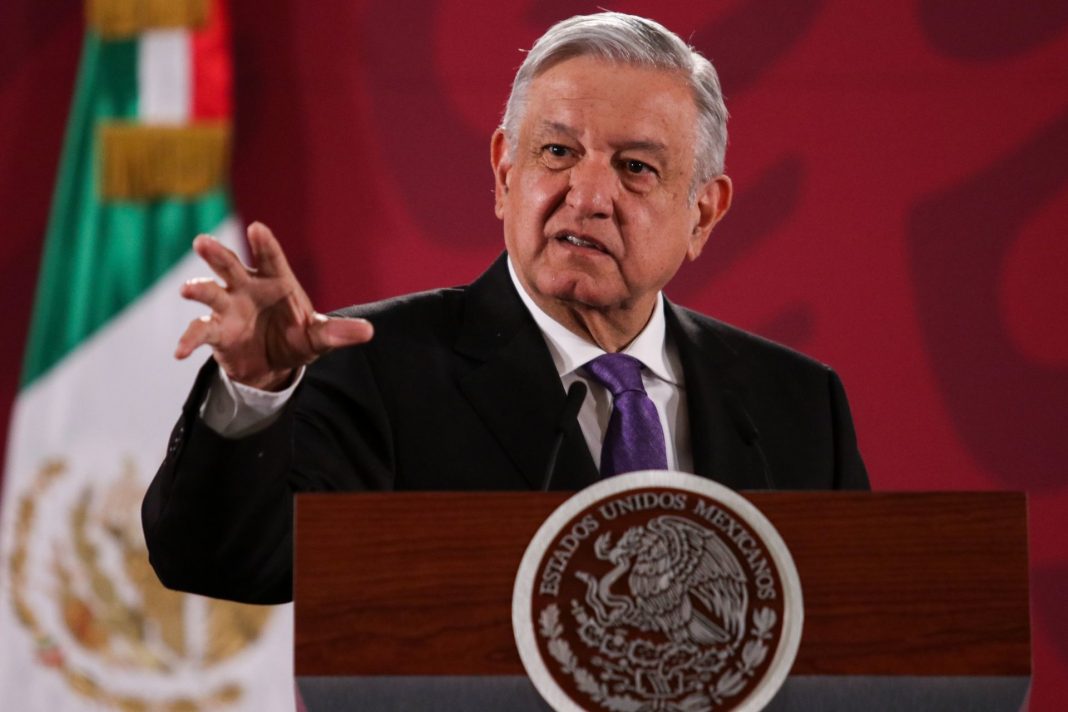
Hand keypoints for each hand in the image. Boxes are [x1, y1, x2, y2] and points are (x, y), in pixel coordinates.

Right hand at [175, 222, 373, 389]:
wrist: (274, 364)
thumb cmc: (296, 337)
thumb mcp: (319, 337)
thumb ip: (338, 333)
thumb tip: (369, 332)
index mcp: (275, 281)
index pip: (270, 258)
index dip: (264, 243)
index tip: (257, 228)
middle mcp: (247, 287)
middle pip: (230, 265)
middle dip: (217, 254)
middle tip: (201, 241)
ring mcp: (228, 307)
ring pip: (209, 291)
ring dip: (198, 289)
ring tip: (187, 290)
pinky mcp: (216, 331)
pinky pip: (199, 331)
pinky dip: (188, 340)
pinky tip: (180, 352)